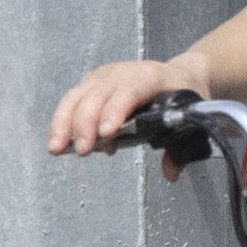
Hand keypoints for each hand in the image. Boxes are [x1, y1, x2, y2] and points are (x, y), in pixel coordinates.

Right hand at [48, 57, 199, 168]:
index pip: (128, 91)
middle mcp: (122, 73)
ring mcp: (103, 76)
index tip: (106, 133)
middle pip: (96, 95)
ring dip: (64, 123)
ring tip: (57, 149)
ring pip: (76, 96)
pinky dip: (62, 121)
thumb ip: (180, 147)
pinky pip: (71, 100)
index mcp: (149, 77)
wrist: (179, 74)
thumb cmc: (183, 95)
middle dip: (86, 123)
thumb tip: (170, 174)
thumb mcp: (190, 116)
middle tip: (83, 151)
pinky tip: (58, 142)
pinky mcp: (90, 83)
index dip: (115, 110)